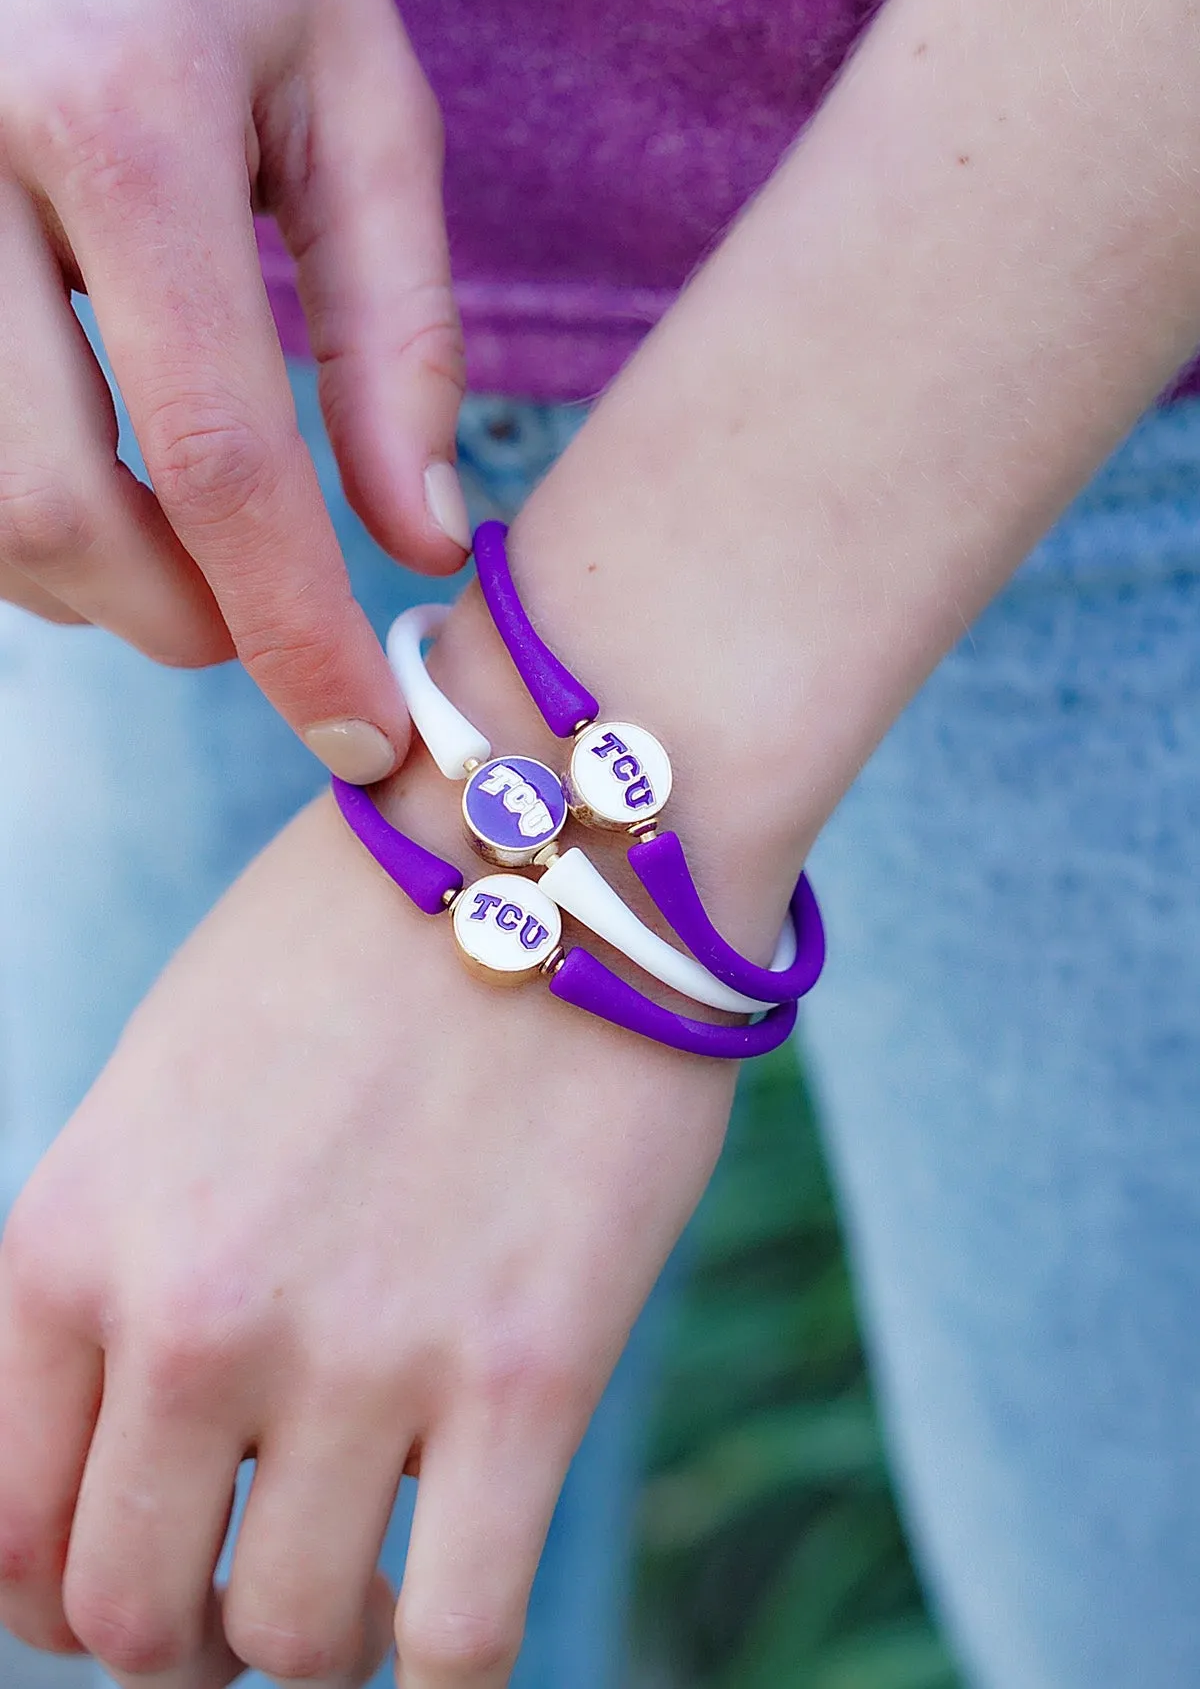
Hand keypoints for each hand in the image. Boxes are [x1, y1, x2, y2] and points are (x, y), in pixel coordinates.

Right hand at [0, 0, 470, 781]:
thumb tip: (415, 542)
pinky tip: (76, 467)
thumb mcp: (350, 91)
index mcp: (118, 116)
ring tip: (176, 534)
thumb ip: (394, 331)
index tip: (360, 738)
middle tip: (261, 619)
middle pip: (47, 509)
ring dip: (80, 579)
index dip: (293, 633)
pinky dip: (8, 514)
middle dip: (179, 620)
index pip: (218, 455)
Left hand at [0, 682, 744, 1686]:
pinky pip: (463, 1635)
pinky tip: (462, 1607)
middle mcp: (192, 1315)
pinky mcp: (528, 1371)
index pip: (0, 1526)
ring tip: (368, 1582)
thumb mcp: (169, 1073)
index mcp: (77, 1232)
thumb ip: (121, 1251)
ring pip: (299, 1644)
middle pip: (133, 1616)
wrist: (551, 831)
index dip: (48, 1597)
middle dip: (183, 1637)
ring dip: (321, 1643)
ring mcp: (361, 1353)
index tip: (119, 1589)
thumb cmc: (360, 937)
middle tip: (250, 1594)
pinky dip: (450, 1662)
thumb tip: (138, 1426)